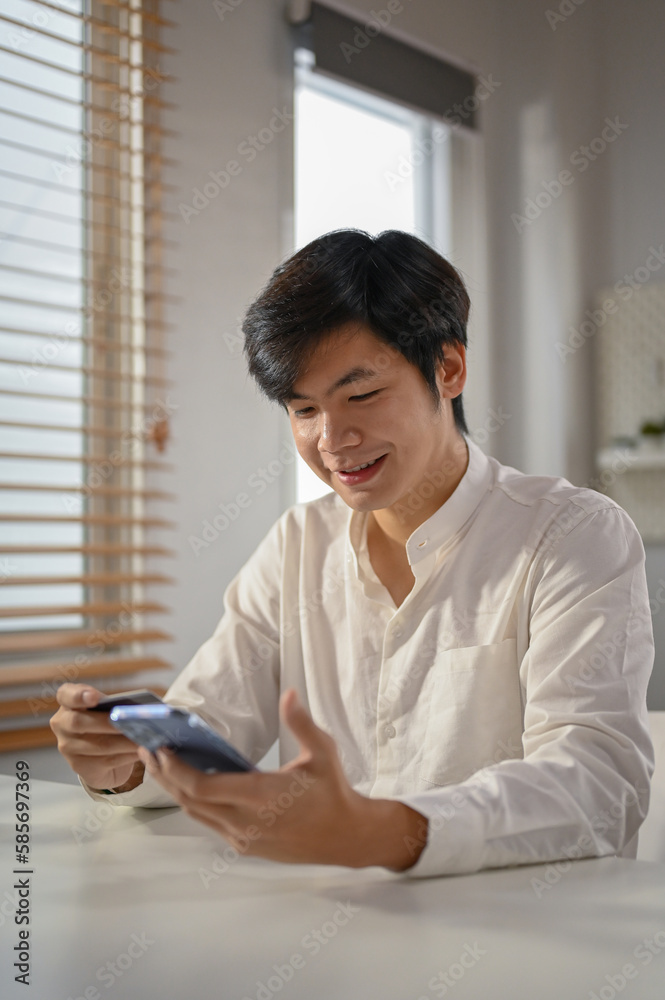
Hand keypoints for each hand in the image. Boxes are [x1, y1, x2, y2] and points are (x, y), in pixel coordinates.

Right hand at [50, 684, 144, 791]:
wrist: (101, 755)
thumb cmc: (106, 723)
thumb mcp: (107, 709)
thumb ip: (115, 705)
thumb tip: (138, 710)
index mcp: (68, 702)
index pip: (66, 694)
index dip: (79, 695)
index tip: (94, 697)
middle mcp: (62, 724)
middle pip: (80, 722)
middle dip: (109, 722)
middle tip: (131, 721)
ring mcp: (68, 747)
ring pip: (99, 744)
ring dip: (126, 742)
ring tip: (146, 737)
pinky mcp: (80, 766)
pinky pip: (107, 760)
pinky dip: (128, 755)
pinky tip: (141, 750)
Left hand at [137, 688, 427, 870]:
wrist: (346, 837)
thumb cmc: (333, 791)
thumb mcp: (323, 752)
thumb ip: (301, 723)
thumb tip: (289, 694)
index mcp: (261, 797)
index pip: (203, 788)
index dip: (176, 771)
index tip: (161, 750)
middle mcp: (247, 822)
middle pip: (190, 801)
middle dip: (165, 776)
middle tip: (148, 751)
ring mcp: (244, 837)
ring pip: (196, 815)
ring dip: (176, 790)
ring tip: (160, 766)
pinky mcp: (246, 845)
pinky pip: (211, 823)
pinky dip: (195, 803)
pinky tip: (189, 785)